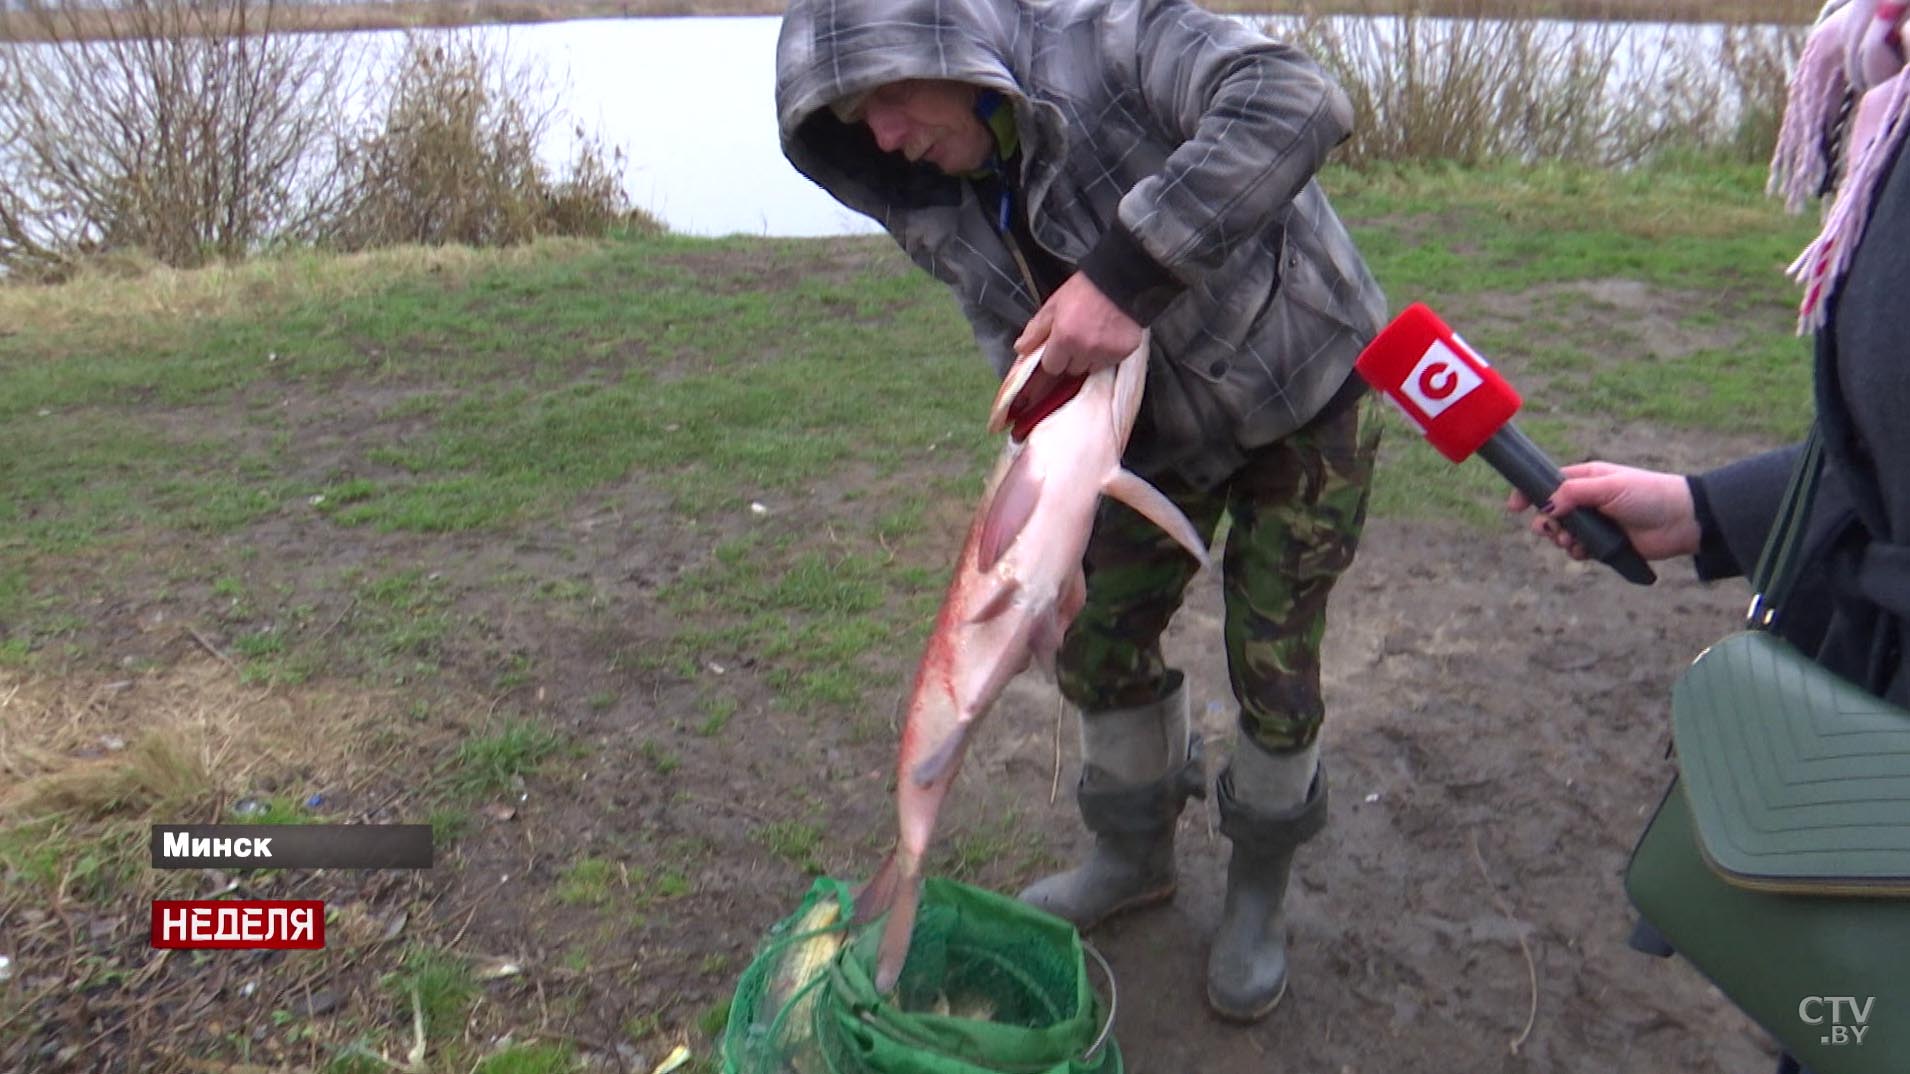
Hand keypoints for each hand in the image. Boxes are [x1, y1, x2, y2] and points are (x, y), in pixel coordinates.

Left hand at [1014, 273, 1141, 377]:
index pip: (1052, 367)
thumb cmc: (1086, 289)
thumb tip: (1021, 349)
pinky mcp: (1124, 352)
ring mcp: (1106, 353)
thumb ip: (1036, 330)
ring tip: (1094, 336)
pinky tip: (1108, 337)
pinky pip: (1110, 363)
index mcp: (1065, 338)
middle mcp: (1085, 349)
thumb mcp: (1054, 305)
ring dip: (1090, 358)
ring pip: (1091, 369)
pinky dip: (1108, 354)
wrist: (1121, 279)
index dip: (1053, 358)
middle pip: (1072, 370)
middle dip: (1071, 358)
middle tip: (1077, 338)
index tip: (1058, 349)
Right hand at [1506, 462, 1700, 561]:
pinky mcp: (1604, 544)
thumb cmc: (1648, 494)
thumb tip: (1545, 506)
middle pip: (1550, 512)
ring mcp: (1595, 523)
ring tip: (1570, 541)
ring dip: (1560, 539)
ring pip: (1562, 533)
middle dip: (1545, 522)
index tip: (1515, 507)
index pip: (1547, 483)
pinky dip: (1576, 552)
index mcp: (1586, 479)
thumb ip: (1574, 493)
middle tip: (1551, 529)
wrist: (1681, 520)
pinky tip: (1584, 552)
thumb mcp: (1609, 486)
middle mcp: (1587, 501)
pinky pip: (1579, 550)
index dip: (1529, 493)